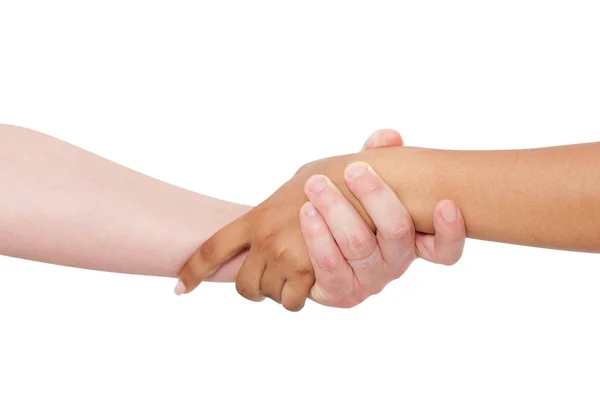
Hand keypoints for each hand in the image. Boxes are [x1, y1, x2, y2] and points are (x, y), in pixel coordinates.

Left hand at [175, 136, 398, 310]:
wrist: (368, 183)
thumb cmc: (339, 175)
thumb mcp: (301, 177)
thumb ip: (282, 199)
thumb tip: (278, 204)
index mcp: (257, 216)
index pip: (212, 249)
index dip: (193, 271)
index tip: (181, 288)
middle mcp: (266, 240)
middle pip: (244, 283)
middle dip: (253, 288)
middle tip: (268, 282)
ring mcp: (286, 257)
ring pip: (270, 293)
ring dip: (280, 290)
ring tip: (297, 278)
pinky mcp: (310, 272)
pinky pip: (293, 300)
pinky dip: (299, 297)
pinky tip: (310, 286)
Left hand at [301, 129, 466, 307]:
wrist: (303, 249)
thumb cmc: (347, 211)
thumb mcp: (363, 186)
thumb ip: (379, 161)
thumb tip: (389, 137)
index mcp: (412, 240)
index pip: (444, 249)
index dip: (450, 232)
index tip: (445, 203)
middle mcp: (395, 262)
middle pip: (397, 232)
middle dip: (375, 196)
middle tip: (354, 169)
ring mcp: (368, 280)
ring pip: (359, 244)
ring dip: (336, 210)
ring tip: (316, 185)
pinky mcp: (339, 292)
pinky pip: (329, 265)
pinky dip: (317, 236)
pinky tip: (306, 212)